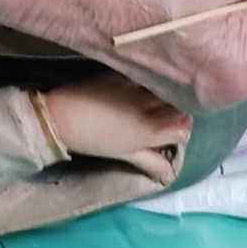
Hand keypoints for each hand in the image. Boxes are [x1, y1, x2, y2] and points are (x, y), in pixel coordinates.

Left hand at [38, 73, 191, 179]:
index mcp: (152, 131)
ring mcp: (137, 88)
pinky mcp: (123, 73)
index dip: (182, 129)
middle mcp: (150, 108)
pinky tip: (142, 82)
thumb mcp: (124, 154)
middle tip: (167, 113)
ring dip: (166, 92)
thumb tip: (170, 173)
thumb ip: (151, 161)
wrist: (61, 117)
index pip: (184, 128)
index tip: (173, 129)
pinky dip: (148, 78)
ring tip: (157, 97)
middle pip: (181, 106)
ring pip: (166, 87)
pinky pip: (145, 73)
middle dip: (179, 110)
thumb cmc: (94, 141)